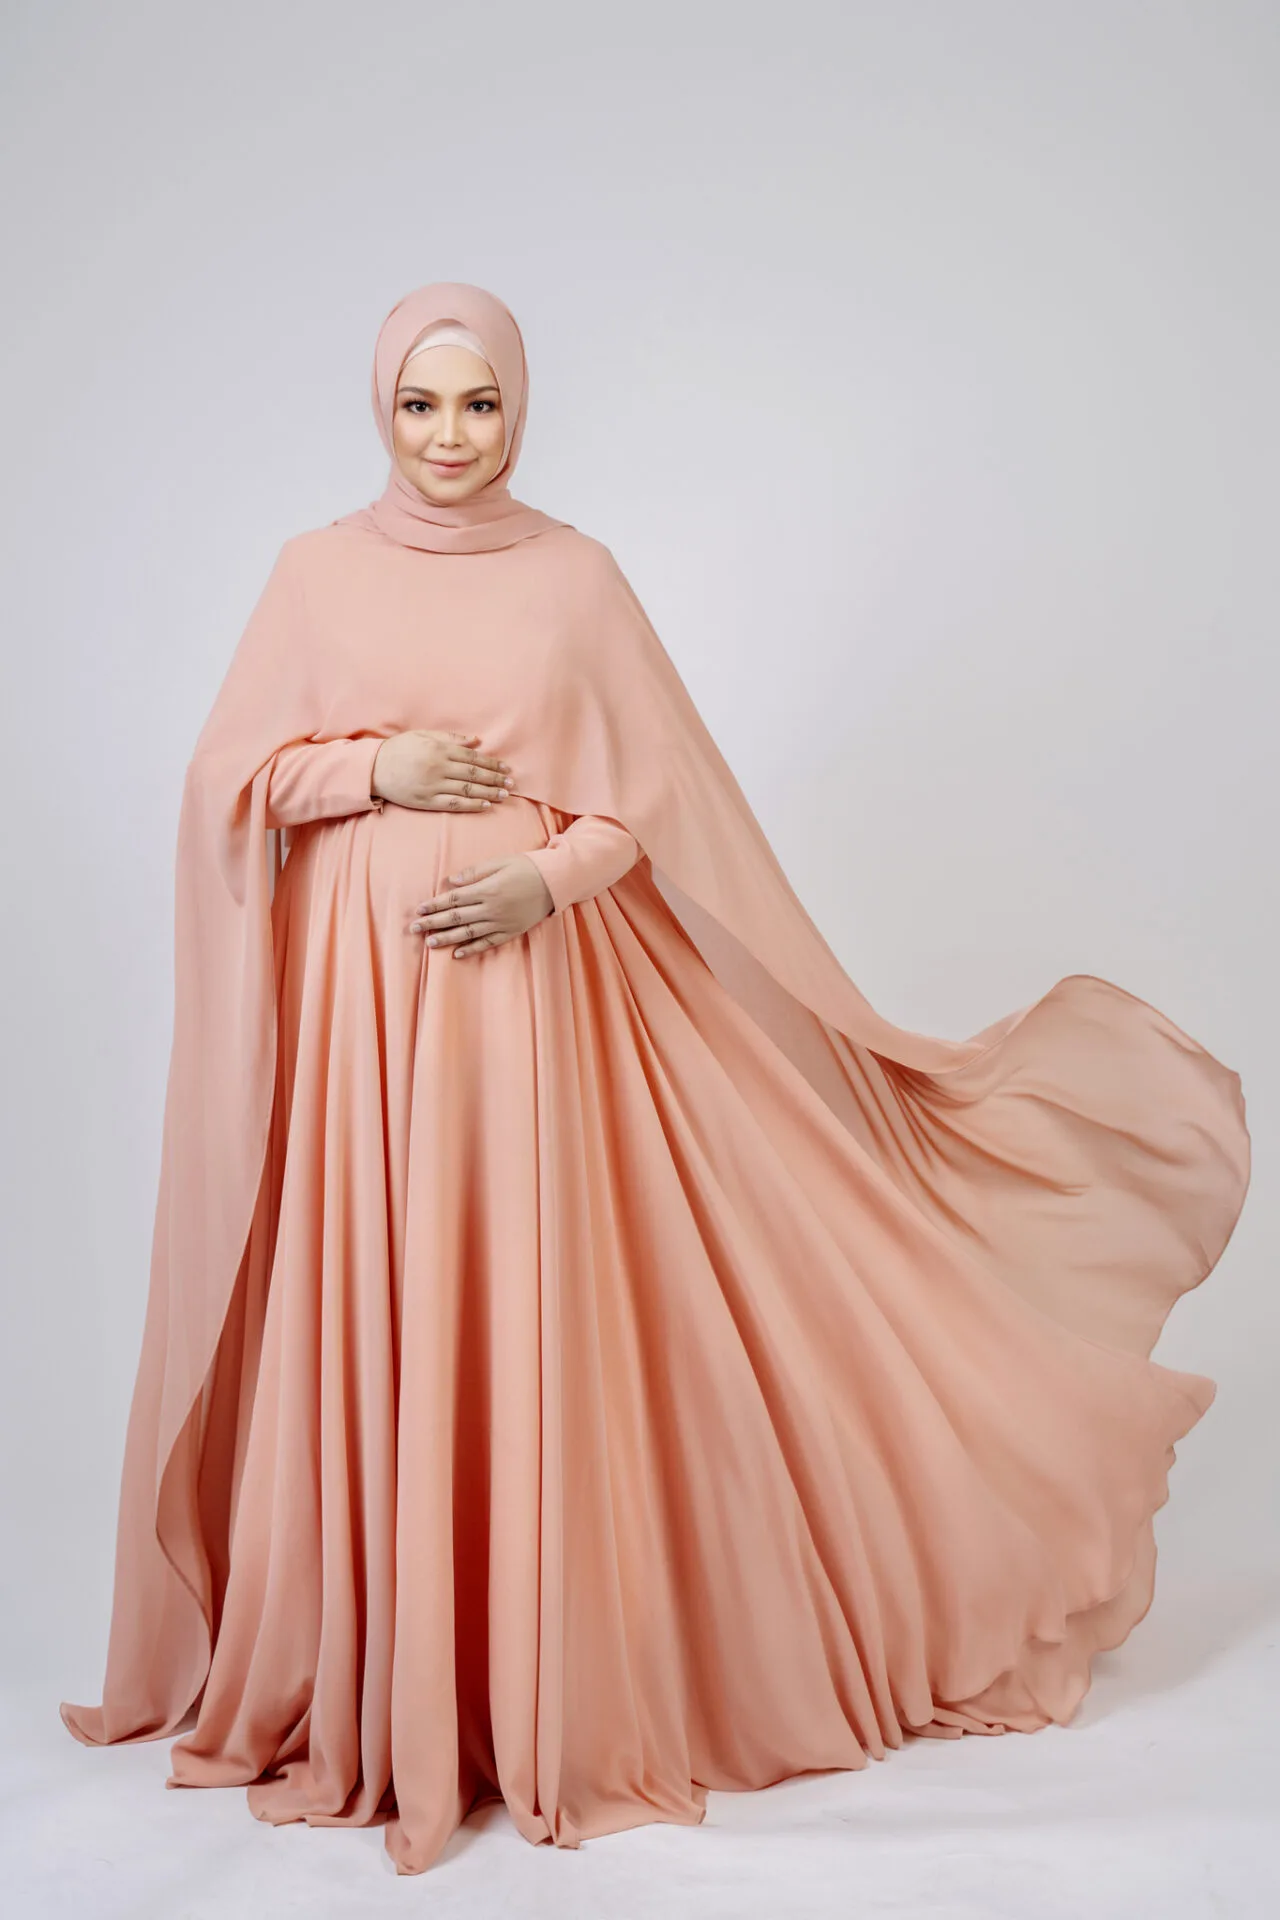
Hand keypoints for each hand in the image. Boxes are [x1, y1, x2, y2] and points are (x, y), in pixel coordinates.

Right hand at [372, 729, 513, 809]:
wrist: (373, 768)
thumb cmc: (399, 749)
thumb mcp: (424, 736)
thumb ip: (451, 738)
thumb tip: (476, 740)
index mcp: (439, 750)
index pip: (473, 757)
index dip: (492, 764)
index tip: (506, 768)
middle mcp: (439, 767)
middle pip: (474, 774)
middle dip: (495, 779)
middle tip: (511, 783)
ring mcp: (433, 786)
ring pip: (467, 790)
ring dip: (489, 792)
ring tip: (504, 795)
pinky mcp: (426, 801)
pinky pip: (454, 804)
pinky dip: (472, 805)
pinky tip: (486, 805)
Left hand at [410, 856, 554, 956]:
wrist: (555, 882)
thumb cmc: (527, 867)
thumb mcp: (500, 862)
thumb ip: (475, 871)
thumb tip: (451, 881)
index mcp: (487, 890)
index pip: (453, 899)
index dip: (434, 905)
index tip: (419, 910)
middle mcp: (491, 909)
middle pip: (456, 918)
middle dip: (433, 923)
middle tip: (414, 929)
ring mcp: (501, 923)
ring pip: (468, 933)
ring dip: (447, 939)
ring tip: (430, 943)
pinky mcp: (511, 931)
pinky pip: (488, 943)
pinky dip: (472, 949)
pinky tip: (458, 954)